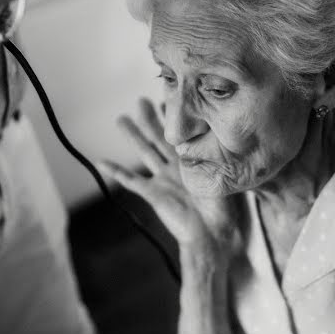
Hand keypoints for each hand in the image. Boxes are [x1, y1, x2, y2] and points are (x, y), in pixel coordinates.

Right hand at [98, 98, 242, 255]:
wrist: (212, 235)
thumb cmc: (224, 209)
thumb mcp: (226, 177)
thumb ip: (222, 156)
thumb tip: (233, 133)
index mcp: (194, 162)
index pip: (182, 134)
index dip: (174, 118)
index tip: (167, 98)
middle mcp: (176, 168)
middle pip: (159, 138)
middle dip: (150, 119)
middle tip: (139, 100)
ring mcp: (163, 180)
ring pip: (145, 152)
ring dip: (132, 136)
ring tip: (120, 119)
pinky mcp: (154, 194)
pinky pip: (132, 181)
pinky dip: (116, 171)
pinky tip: (101, 162)